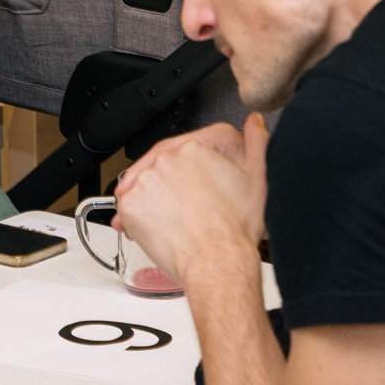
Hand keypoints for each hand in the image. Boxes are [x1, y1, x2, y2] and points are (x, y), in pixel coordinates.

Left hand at [114, 116, 269, 284]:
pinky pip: (127, 208)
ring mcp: (145, 181)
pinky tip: (157, 230)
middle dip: (169, 191)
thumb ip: (257, 143)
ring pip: (143, 188)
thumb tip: (255, 122)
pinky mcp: (130, 204)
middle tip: (183, 213)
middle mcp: (165, 160)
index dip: (186, 177)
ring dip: (152, 204)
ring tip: (172, 224)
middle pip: (161, 171)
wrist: (218, 262)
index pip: (182, 154)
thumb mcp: (257, 179)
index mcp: (194, 149)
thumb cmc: (235, 229)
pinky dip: (136, 219)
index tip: (192, 192)